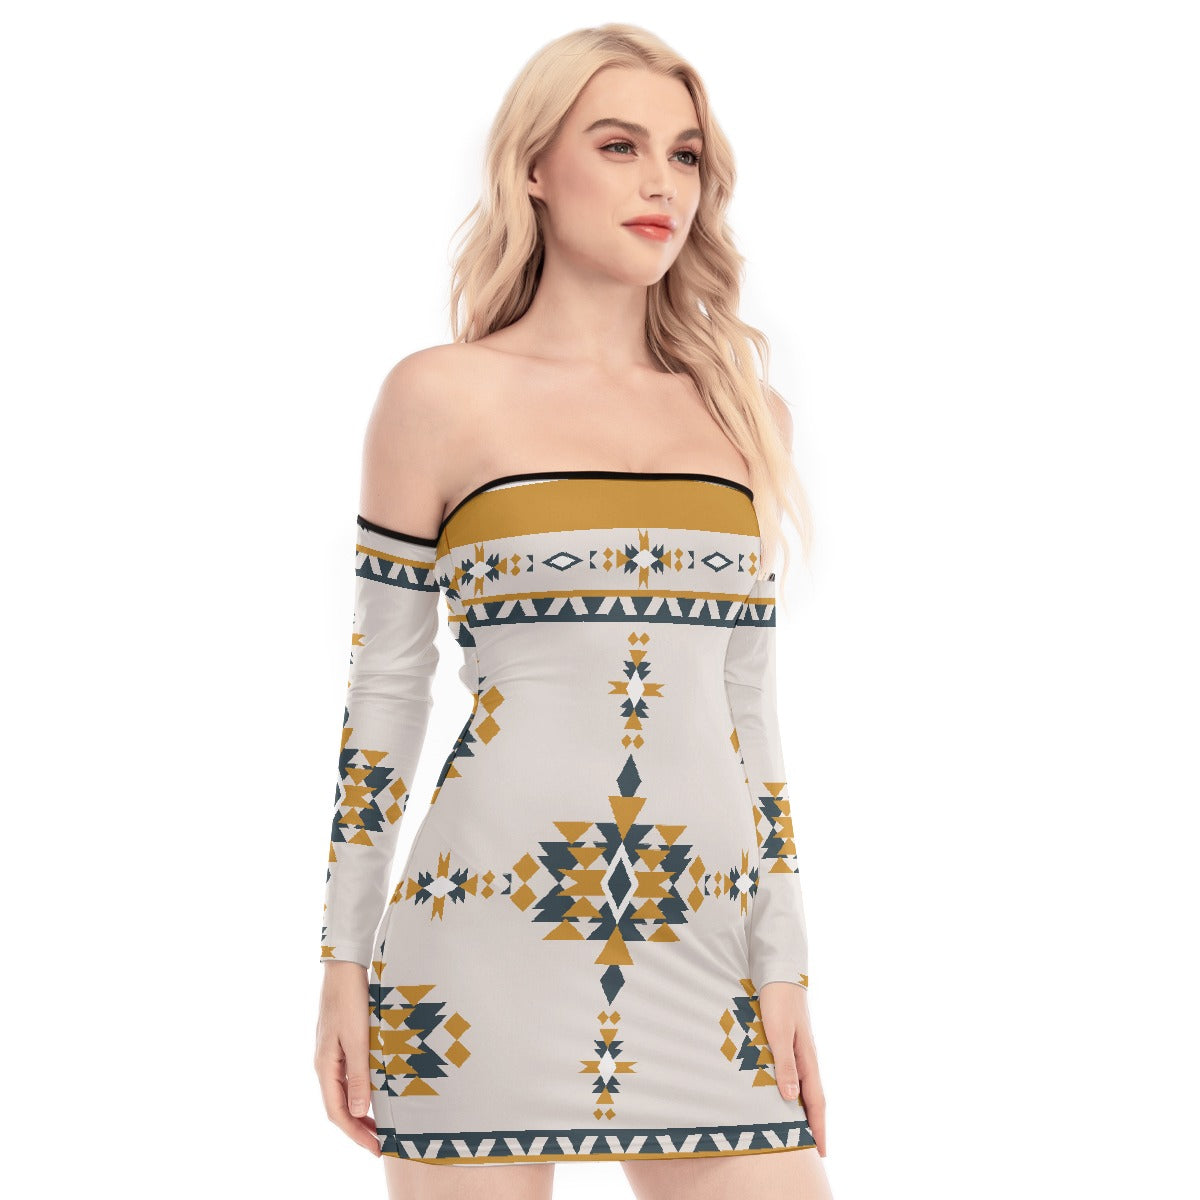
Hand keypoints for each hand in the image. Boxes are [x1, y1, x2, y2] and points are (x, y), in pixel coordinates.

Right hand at [314, 961, 380, 1155]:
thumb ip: (358, 1075)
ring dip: (360, 1111)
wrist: (345, 967)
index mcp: (325, 1066)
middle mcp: (324, 1064)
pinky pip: (348, 1076)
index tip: (376, 1149)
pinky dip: (361, 1091)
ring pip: (343, 1092)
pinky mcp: (340, 1043)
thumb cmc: (351, 1000)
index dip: (356, 1134)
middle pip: (339, 1106)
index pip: (337, 1112)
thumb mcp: (358, 1039)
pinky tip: (376, 1092)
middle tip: (382, 1143)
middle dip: (358, 1127)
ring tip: (381, 1124)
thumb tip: (360, 1112)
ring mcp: (331, 1054)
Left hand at [758, 981, 826, 1155]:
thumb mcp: (777, 1033)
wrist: (780, 973)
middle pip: (814, 1098)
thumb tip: (791, 1098)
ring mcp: (801, 1050)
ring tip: (804, 1130)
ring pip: (806, 1087)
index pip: (816, 1102)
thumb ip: (785, 1064)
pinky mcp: (792, 1042)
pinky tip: (789, 1095)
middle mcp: (807, 1058)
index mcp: (807, 1059)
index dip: (819, 1128)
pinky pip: (798, 1074)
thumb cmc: (777, 1002)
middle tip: (815, 1150)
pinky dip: (797, 1092)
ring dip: (807, 1110)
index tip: (821, 1153)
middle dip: (816, 1124)